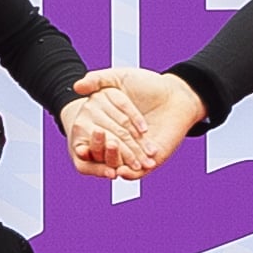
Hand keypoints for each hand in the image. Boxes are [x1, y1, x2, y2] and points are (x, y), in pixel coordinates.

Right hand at [69, 69, 203, 179]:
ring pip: (119, 165)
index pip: (94, 140)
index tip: (78, 147)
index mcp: (109, 125)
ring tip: (107, 164)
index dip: (86, 144)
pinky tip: (122, 172)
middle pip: (105, 154)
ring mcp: (135, 151)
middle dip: (99, 154)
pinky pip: (138, 172)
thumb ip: (98, 80)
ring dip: (112, 164)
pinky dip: (129, 174)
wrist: (175, 94)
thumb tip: (77, 86)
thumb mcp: (119, 77)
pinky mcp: (151, 159)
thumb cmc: (147, 84)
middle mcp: (120, 141)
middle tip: (90, 154)